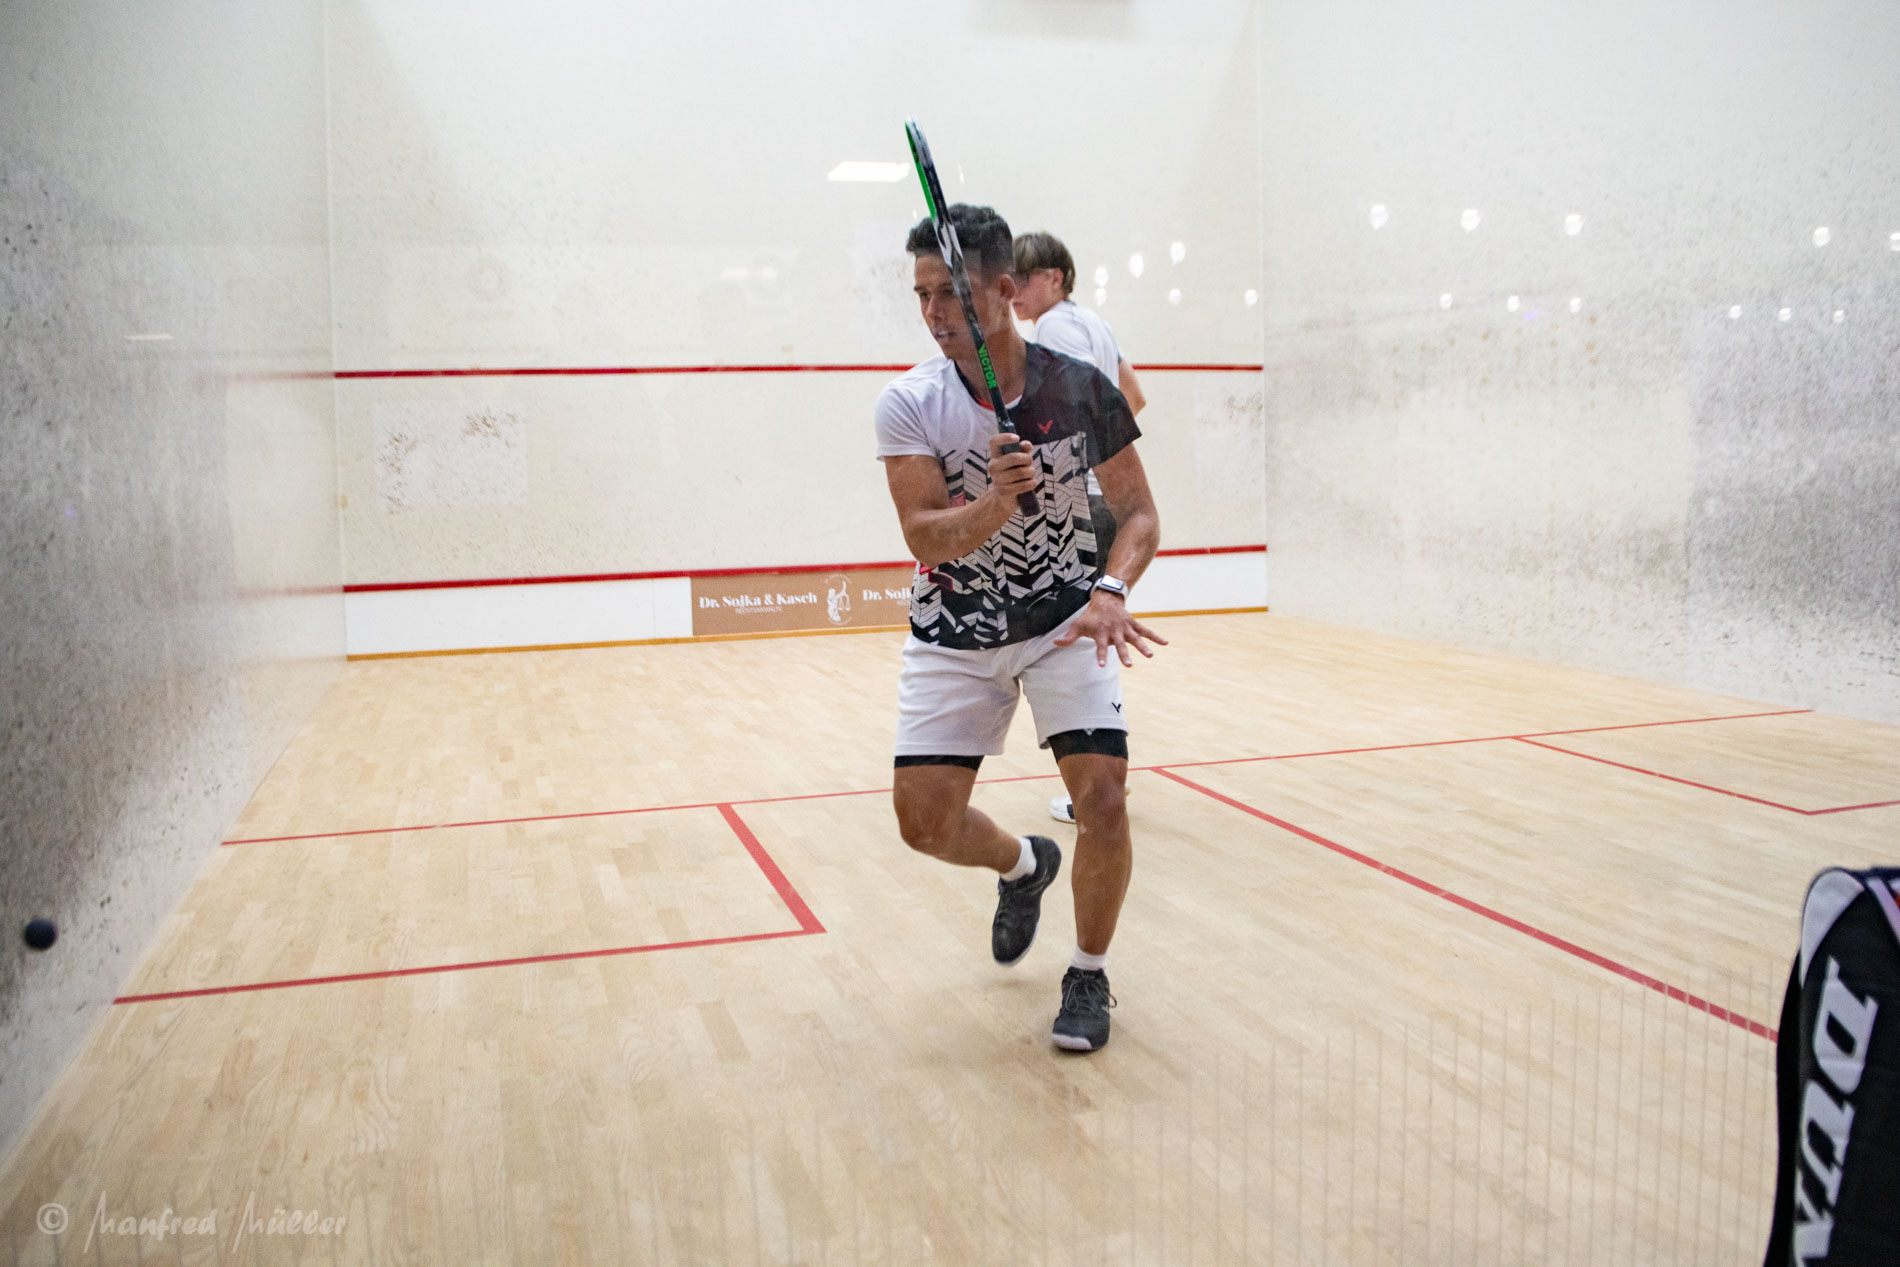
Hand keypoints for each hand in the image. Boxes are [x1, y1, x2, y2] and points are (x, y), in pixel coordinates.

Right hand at [984, 431, 1038, 506]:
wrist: (1004, 498)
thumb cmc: (1013, 474)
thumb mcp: (1019, 461)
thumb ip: (1023, 451)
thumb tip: (1026, 445)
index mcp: (995, 456)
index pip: (994, 441)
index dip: (1005, 437)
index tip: (1017, 438)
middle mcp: (993, 466)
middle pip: (1014, 457)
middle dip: (1027, 459)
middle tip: (1029, 463)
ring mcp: (997, 480)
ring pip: (1021, 472)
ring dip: (1031, 472)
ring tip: (1031, 474)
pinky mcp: (1004, 491)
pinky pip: (1024, 485)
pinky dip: (1032, 483)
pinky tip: (1031, 483)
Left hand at [1054, 590, 1169, 666]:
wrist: (1106, 599)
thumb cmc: (1091, 615)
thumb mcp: (1078, 625)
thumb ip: (1069, 637)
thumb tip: (1055, 643)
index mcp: (1102, 633)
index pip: (1100, 646)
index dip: (1101, 655)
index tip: (1102, 665)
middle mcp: (1115, 631)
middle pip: (1120, 645)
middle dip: (1124, 654)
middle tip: (1129, 665)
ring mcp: (1125, 628)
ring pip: (1135, 638)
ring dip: (1143, 647)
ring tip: (1150, 656)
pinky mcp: (1133, 625)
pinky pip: (1146, 631)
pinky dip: (1156, 636)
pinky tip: (1165, 643)